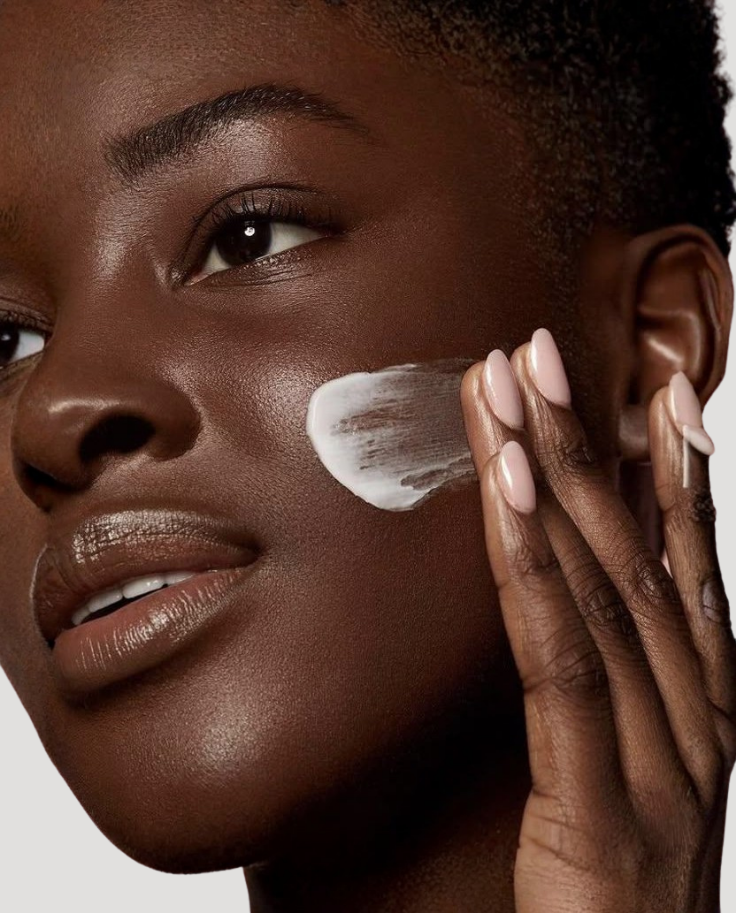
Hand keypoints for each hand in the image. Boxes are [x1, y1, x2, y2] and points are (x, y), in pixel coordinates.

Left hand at [460, 329, 735, 912]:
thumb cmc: (620, 889)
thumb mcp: (628, 770)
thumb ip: (613, 686)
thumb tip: (573, 605)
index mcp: (704, 709)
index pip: (690, 567)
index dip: (676, 470)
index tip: (657, 389)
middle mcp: (695, 719)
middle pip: (635, 552)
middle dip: (587, 443)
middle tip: (542, 352)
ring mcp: (660, 762)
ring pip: (598, 584)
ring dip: (552, 474)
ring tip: (510, 390)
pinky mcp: (600, 809)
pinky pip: (559, 658)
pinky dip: (533, 565)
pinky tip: (506, 490)